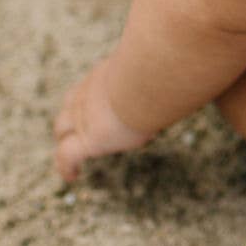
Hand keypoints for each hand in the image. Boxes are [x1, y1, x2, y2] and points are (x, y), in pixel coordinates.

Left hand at [53, 55, 153, 182]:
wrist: (146, 80)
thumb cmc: (159, 71)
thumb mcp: (157, 70)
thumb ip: (162, 73)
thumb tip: (183, 74)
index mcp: (104, 75)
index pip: (89, 87)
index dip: (87, 98)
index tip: (96, 107)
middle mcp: (89, 93)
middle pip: (69, 107)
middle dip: (70, 120)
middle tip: (80, 132)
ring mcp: (83, 115)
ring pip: (63, 129)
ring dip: (66, 139)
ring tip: (70, 156)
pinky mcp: (87, 138)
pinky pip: (67, 156)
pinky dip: (67, 166)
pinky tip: (72, 176)